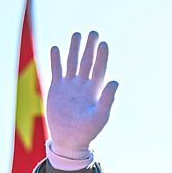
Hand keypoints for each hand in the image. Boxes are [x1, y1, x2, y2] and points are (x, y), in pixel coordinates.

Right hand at [45, 31, 118, 168]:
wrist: (69, 140)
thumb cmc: (87, 131)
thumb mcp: (100, 116)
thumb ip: (108, 99)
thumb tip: (115, 81)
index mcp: (95, 90)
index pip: (99, 68)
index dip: (102, 56)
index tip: (103, 43)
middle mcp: (83, 85)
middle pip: (86, 61)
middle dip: (90, 47)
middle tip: (93, 32)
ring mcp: (69, 86)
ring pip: (71, 63)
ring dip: (74, 49)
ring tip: (76, 34)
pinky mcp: (56, 89)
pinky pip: (57, 71)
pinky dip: (56, 59)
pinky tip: (56, 48)